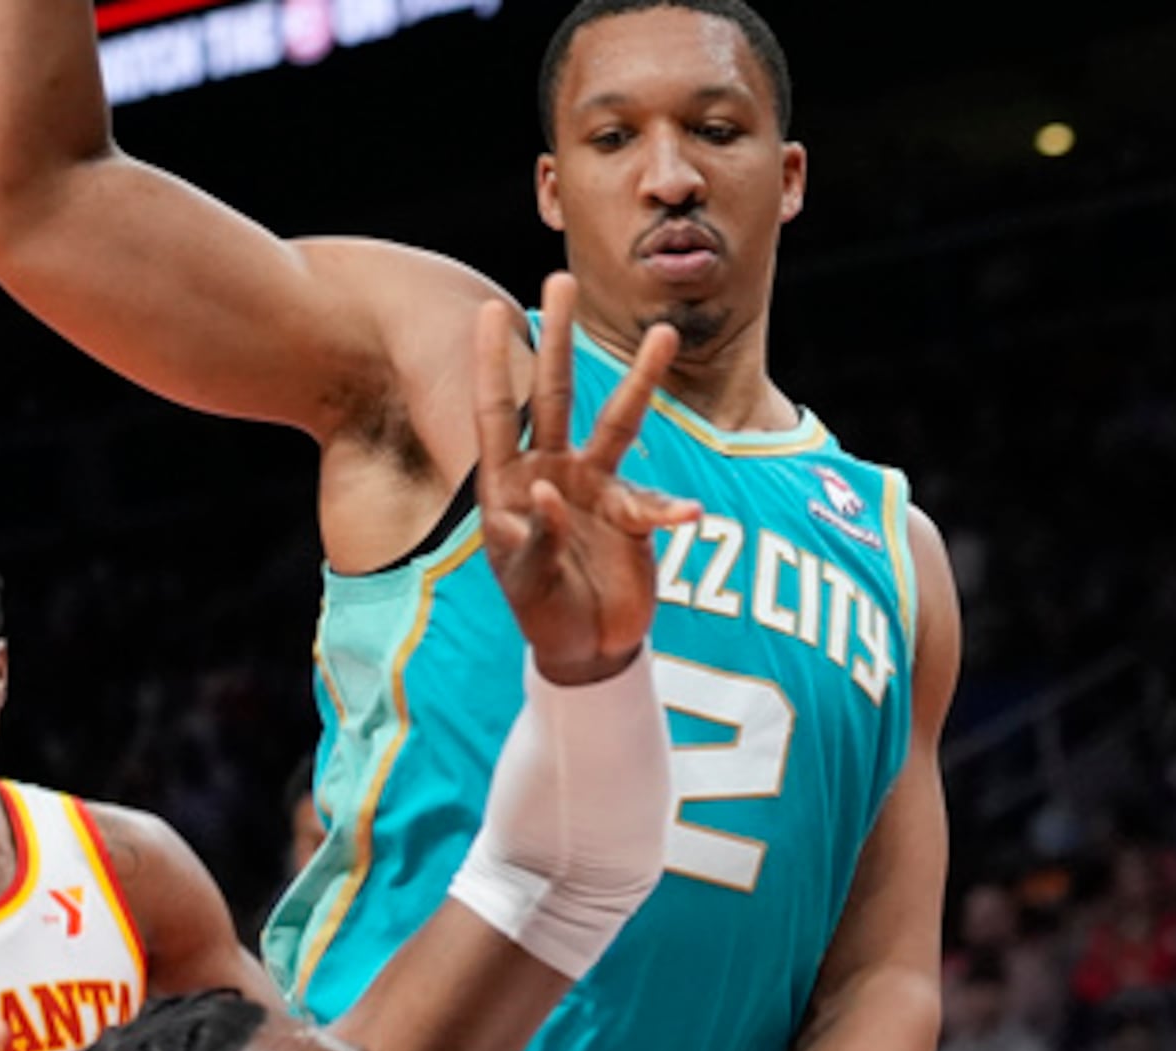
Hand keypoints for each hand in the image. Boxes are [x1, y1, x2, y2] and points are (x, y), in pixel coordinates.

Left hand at [475, 277, 701, 686]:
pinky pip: (655, 503)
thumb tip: (546, 488)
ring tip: (663, 336)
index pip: (496, 412)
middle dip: (561, 337)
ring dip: (641, 381)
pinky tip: (688, 518)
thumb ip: (533, 535)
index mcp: (508, 483)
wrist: (587, 648)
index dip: (491, 364)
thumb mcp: (525, 579)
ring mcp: (595, 488)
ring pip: (619, 423)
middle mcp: (552, 471)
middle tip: (562, 277)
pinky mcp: (632, 514)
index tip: (487, 310)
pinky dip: (670, 510)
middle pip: (557, 393)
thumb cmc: (541, 611)